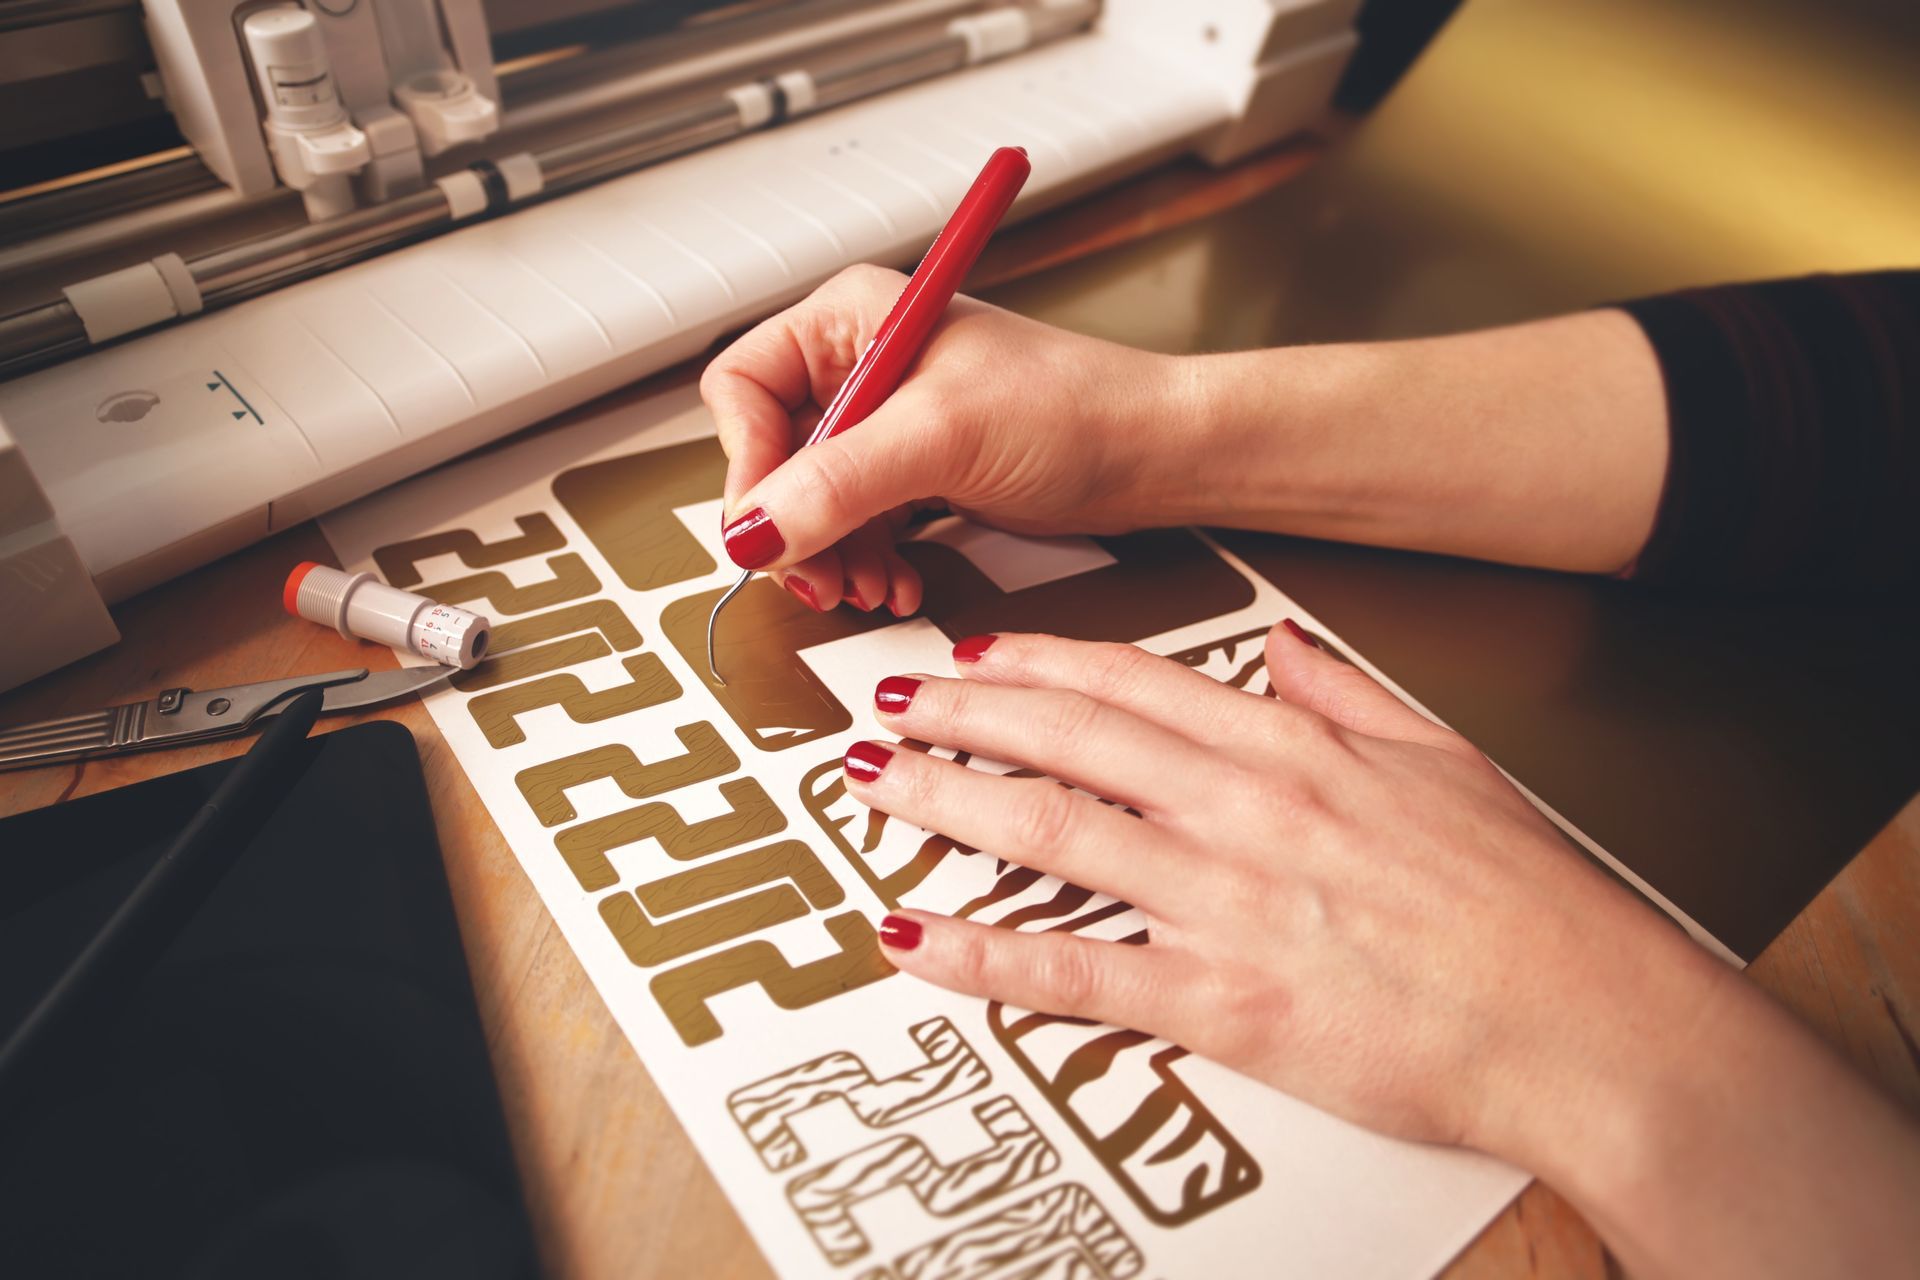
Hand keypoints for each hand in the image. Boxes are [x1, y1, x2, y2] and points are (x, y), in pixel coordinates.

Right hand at [700, 264, 1188, 613]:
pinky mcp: (914, 472)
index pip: (744, 389)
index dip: (748, 462)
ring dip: (829, 556)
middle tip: (816, 578)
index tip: (771, 526)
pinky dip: (864, 562)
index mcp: (849, 319)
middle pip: (770, 455)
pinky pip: (854, 525)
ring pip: (809, 501)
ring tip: (867, 589)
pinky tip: (896, 583)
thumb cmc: (1074, 406)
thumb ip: (837, 483)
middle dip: (792, 525)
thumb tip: (752, 529)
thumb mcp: (941, 437)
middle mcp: (858, 365)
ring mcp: (886, 423)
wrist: (1155, 454)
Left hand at [843, 622, 1723, 1159]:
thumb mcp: (1444, 763)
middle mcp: (1247, 810)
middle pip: (1070, 738)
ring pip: (1053, 830)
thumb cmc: (1531, 907)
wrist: (1589, 1023)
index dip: (1037, 662)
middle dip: (962, 711)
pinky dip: (984, 950)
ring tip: (877, 782)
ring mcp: (1228, 903)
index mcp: (1296, 748)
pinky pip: (1075, 971)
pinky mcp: (1226, 1004)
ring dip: (948, 800)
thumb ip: (1348, 697)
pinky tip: (919, 934)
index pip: (1134, 682)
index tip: (976, 652)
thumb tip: (1284, 649)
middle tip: (891, 698)